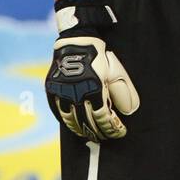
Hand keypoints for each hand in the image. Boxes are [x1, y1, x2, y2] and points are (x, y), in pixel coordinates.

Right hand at [44, 0, 139, 140]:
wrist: (76, 41)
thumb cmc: (100, 57)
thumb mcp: (116, 72)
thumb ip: (124, 93)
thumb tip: (128, 112)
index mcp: (94, 89)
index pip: (104, 118)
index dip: (112, 128)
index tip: (120, 132)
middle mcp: (76, 94)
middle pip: (88, 123)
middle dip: (99, 132)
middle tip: (106, 137)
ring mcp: (62, 93)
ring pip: (71, 121)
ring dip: (82, 131)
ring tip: (91, 135)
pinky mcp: (52, 91)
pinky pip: (58, 112)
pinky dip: (67, 123)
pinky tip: (74, 127)